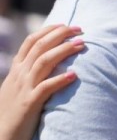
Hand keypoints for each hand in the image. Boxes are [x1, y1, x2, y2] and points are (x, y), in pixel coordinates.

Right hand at [0, 24, 84, 139]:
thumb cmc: (12, 114)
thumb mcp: (17, 89)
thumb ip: (28, 75)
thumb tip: (47, 64)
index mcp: (16, 70)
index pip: (30, 41)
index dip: (49, 30)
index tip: (66, 25)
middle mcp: (19, 75)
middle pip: (40, 46)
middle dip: (61, 34)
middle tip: (80, 29)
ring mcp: (24, 88)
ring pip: (44, 62)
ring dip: (64, 50)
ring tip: (82, 44)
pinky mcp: (29, 103)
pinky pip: (45, 88)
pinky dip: (60, 80)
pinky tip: (74, 75)